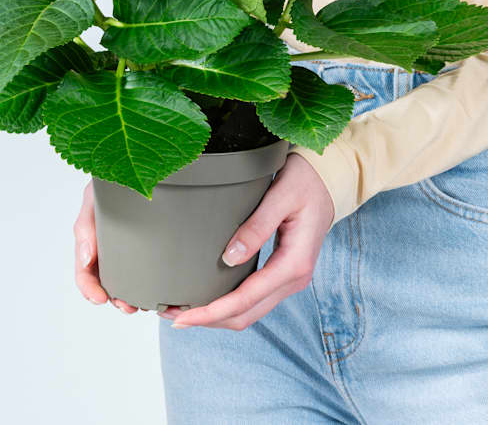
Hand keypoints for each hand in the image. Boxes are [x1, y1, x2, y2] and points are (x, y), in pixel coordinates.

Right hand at [73, 180, 140, 313]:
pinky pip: (145, 269)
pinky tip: (154, 289)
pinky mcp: (147, 245)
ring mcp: (127, 247)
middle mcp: (108, 246)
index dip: (88, 287)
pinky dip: (146, 283)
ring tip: (141, 304)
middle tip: (127, 307)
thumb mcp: (94, 198)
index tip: (99, 298)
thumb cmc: (113, 182)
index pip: (84, 270)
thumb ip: (86, 224)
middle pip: (106, 281)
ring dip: (130, 296)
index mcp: (92, 238)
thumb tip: (86, 257)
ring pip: (125, 280)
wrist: (143, 167)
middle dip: (114, 298)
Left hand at [159, 153, 333, 330]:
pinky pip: (253, 299)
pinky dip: (229, 304)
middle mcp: (293, 278)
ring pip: (249, 312)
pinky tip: (209, 297)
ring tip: (183, 309)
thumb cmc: (306, 182)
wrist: (328, 180)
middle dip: (208, 319)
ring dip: (217, 315)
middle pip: (246, 315)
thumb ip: (257, 226)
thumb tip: (229, 258)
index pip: (246, 299)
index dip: (212, 312)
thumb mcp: (281, 196)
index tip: (183, 316)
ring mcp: (288, 278)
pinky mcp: (281, 273)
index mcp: (294, 264)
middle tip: (172, 315)